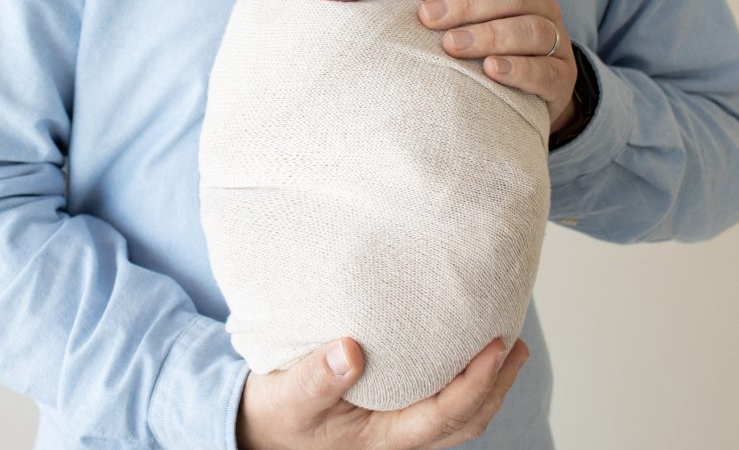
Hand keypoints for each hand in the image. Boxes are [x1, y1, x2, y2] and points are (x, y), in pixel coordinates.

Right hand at [236, 336, 528, 449]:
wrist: (263, 430)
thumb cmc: (280, 413)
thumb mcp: (290, 397)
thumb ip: (317, 377)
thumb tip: (350, 351)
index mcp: (384, 437)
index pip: (444, 414)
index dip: (476, 383)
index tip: (496, 346)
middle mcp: (400, 437)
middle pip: (466, 420)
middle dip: (497, 386)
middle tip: (517, 344)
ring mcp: (400, 429)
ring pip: (459, 416)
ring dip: (488, 385)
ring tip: (508, 347)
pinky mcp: (395, 414)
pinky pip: (442, 405)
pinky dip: (465, 382)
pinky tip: (466, 353)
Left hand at [412, 0, 577, 131]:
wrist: (528, 93)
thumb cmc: (487, 43)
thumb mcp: (470, 13)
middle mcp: (543, 4)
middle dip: (466, 3)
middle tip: (428, 18)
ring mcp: (558, 41)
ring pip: (531, 29)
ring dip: (488, 35)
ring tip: (451, 45)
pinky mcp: (562, 77)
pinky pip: (545, 70)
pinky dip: (517, 69)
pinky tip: (491, 70)